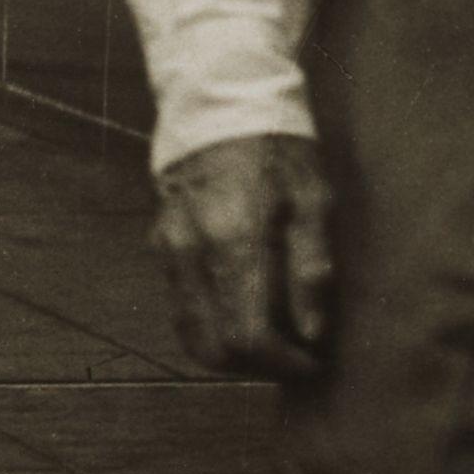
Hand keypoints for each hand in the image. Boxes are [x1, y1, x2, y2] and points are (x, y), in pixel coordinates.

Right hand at [152, 132, 334, 381]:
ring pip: (190, 334)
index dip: (284, 362)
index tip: (313, 360)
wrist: (221, 108)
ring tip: (272, 336)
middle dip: (256, 366)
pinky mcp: (159, 246)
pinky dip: (212, 325)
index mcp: (233, 240)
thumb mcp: (314, 204)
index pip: (248, 335)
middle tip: (293, 354)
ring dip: (231, 350)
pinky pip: (182, 307)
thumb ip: (311, 270)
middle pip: (212, 347)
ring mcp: (167, 250)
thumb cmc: (280, 155)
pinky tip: (243, 309)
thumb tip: (310, 334)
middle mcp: (190, 252)